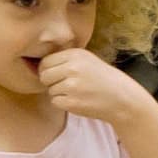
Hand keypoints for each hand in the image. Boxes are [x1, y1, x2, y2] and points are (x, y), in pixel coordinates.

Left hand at [34, 47, 153, 130]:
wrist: (122, 98)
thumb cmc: (102, 79)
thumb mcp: (86, 60)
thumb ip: (64, 60)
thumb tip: (35, 64)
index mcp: (75, 55)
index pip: (45, 62)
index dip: (49, 70)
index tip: (60, 75)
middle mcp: (72, 68)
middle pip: (44, 76)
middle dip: (52, 82)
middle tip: (68, 85)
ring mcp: (72, 86)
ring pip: (49, 90)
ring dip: (60, 93)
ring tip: (78, 92)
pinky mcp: (72, 102)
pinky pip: (55, 102)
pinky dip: (64, 103)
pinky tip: (78, 100)